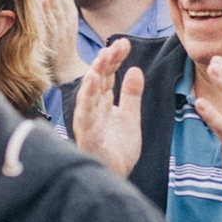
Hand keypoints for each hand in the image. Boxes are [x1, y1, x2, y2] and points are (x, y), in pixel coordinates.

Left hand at [38, 0, 85, 85]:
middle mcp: (67, 21)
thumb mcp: (61, 26)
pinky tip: (44, 2)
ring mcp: (61, 30)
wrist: (68, 72)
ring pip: (57, 6)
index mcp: (70, 16)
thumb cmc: (61, 48)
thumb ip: (55, 12)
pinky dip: (48, 13)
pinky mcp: (54, 41)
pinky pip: (51, 24)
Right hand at [71, 38, 143, 177]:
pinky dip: (87, 96)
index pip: (107, 75)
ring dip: (95, 74)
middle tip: (116, 45)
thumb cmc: (118, 150)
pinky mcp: (87, 135)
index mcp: (102, 103)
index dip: (115, 59)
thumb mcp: (130, 117)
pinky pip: (85, 113)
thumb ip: (131, 95)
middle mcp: (93, 109)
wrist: (116, 178)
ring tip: (103, 57)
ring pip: (89, 93)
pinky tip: (92, 80)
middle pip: (98, 80)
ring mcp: (88, 122)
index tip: (125, 43)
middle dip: (106, 61)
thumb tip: (135, 69)